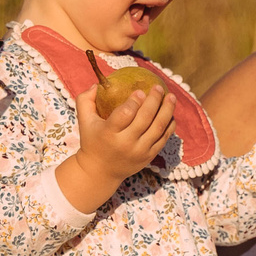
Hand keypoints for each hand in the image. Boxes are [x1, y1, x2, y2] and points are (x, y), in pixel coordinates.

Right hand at [57, 82, 174, 211]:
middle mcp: (125, 143)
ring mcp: (139, 151)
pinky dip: (169, 125)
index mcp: (109, 133)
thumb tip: (97, 84)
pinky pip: (163, 138)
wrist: (100, 171)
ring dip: (167, 110)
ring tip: (170, 96)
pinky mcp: (148, 157)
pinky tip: (170, 114)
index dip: (134, 101)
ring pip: (158, 128)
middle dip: (154, 100)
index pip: (125, 114)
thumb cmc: (92, 140)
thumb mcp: (84, 121)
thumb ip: (85, 100)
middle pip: (145, 119)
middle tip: (158, 87)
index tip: (140, 90)